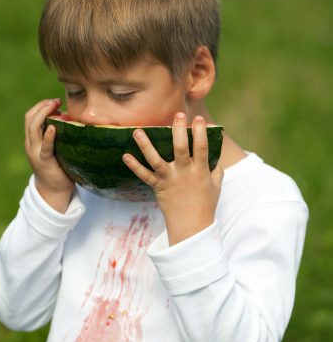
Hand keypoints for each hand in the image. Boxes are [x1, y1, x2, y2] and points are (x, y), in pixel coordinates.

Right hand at [24, 99, 74, 212]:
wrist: (53, 190)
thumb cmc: (59, 166)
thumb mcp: (57, 147)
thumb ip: (61, 134)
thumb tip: (71, 117)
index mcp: (33, 139)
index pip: (30, 116)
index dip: (41, 105)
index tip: (55, 101)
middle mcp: (31, 144)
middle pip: (29, 118)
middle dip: (42, 106)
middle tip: (56, 100)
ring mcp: (35, 152)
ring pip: (33, 128)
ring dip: (43, 114)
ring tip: (55, 107)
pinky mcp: (43, 161)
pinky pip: (44, 146)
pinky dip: (48, 136)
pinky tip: (53, 128)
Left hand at [122, 113, 223, 244]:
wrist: (192, 227)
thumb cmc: (205, 205)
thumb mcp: (216, 186)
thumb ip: (215, 169)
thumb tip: (214, 156)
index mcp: (200, 171)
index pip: (201, 147)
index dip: (200, 132)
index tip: (198, 119)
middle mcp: (184, 173)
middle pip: (180, 148)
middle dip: (178, 130)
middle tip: (176, 114)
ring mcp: (170, 179)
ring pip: (156, 160)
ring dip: (146, 145)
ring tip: (138, 130)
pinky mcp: (158, 187)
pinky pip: (144, 176)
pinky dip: (134, 166)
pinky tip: (125, 155)